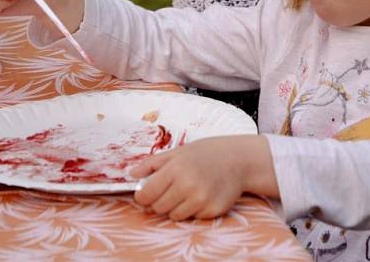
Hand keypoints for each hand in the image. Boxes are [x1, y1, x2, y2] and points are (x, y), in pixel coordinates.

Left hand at [131, 135, 277, 220]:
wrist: (238, 160)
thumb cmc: (206, 153)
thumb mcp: (178, 152)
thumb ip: (152, 164)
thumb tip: (131, 175)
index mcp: (175, 169)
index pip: (146, 194)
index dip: (143, 196)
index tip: (146, 194)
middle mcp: (188, 186)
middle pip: (158, 208)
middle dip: (159, 202)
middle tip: (170, 190)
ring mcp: (201, 200)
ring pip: (174, 216)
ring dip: (175, 207)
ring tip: (186, 192)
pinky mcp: (212, 211)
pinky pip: (192, 218)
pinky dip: (193, 210)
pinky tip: (201, 195)